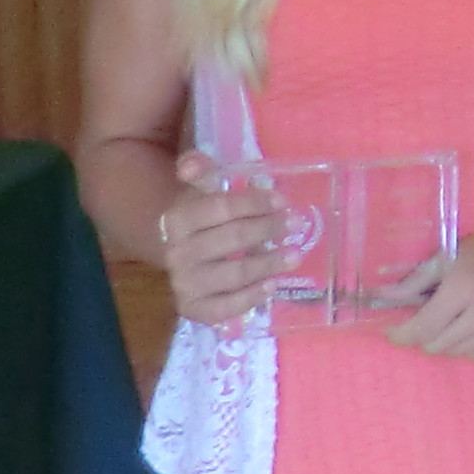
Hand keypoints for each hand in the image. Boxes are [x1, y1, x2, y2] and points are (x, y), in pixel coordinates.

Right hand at [159, 150, 284, 324]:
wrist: (177, 252)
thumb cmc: (202, 218)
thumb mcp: (200, 191)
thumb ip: (201, 171)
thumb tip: (191, 165)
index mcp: (178, 219)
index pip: (221, 207)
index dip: (254, 202)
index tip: (282, 200)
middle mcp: (177, 253)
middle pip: (232, 239)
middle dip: (268, 229)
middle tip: (296, 224)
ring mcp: (184, 283)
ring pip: (234, 274)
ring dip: (268, 264)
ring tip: (295, 254)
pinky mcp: (193, 308)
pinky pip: (224, 308)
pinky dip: (251, 298)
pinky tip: (273, 286)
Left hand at [384, 213, 473, 359]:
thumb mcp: (448, 256)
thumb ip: (413, 282)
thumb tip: (381, 300)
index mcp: (466, 288)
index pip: (422, 328)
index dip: (401, 334)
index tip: (392, 331)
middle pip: (436, 345)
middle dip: (423, 336)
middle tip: (424, 319)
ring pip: (456, 353)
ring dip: (446, 340)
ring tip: (452, 318)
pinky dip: (468, 344)